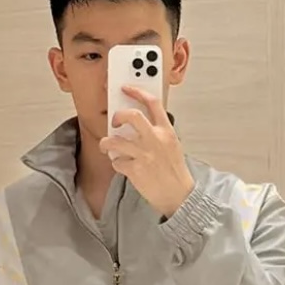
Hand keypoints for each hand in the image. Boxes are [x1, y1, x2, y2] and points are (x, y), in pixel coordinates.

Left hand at [99, 85, 194, 219]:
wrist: (178, 196)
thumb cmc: (175, 172)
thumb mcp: (172, 145)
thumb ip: (158, 132)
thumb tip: (137, 124)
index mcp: (167, 131)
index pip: (153, 103)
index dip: (137, 92)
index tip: (127, 88)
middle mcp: (155, 140)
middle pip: (132, 116)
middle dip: (118, 115)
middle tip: (114, 121)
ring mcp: (144, 155)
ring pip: (115, 141)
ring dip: (106, 143)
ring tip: (106, 146)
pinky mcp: (135, 170)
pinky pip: (116, 161)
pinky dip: (116, 163)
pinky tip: (121, 165)